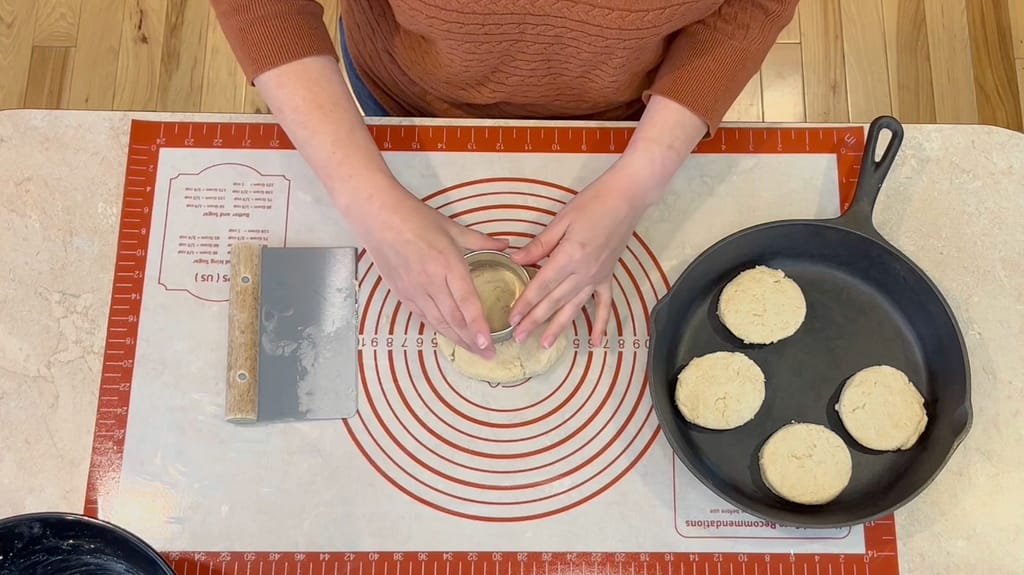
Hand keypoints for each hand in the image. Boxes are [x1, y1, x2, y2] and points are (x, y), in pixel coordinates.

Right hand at [358, 189, 507, 357]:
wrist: (378, 217)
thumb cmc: (416, 218)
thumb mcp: (452, 227)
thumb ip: (481, 241)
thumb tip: (505, 245)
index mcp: (448, 264)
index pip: (467, 303)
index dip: (478, 327)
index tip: (489, 344)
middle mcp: (432, 282)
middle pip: (454, 319)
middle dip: (472, 341)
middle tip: (489, 355)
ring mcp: (415, 290)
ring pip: (438, 322)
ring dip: (457, 339)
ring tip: (473, 351)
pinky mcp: (402, 293)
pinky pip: (423, 316)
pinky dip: (438, 328)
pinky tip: (449, 336)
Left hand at [508, 96, 706, 347]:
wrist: (627, 198)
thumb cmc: (592, 203)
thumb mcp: (561, 220)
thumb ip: (539, 245)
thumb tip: (515, 261)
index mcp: (568, 257)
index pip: (541, 287)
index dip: (525, 304)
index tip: (511, 319)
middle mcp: (583, 273)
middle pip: (554, 302)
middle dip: (534, 321)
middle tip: (518, 338)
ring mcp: (597, 277)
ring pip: (574, 308)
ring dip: (558, 327)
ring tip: (543, 345)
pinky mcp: (608, 276)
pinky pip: (604, 305)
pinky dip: (600, 324)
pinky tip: (595, 342)